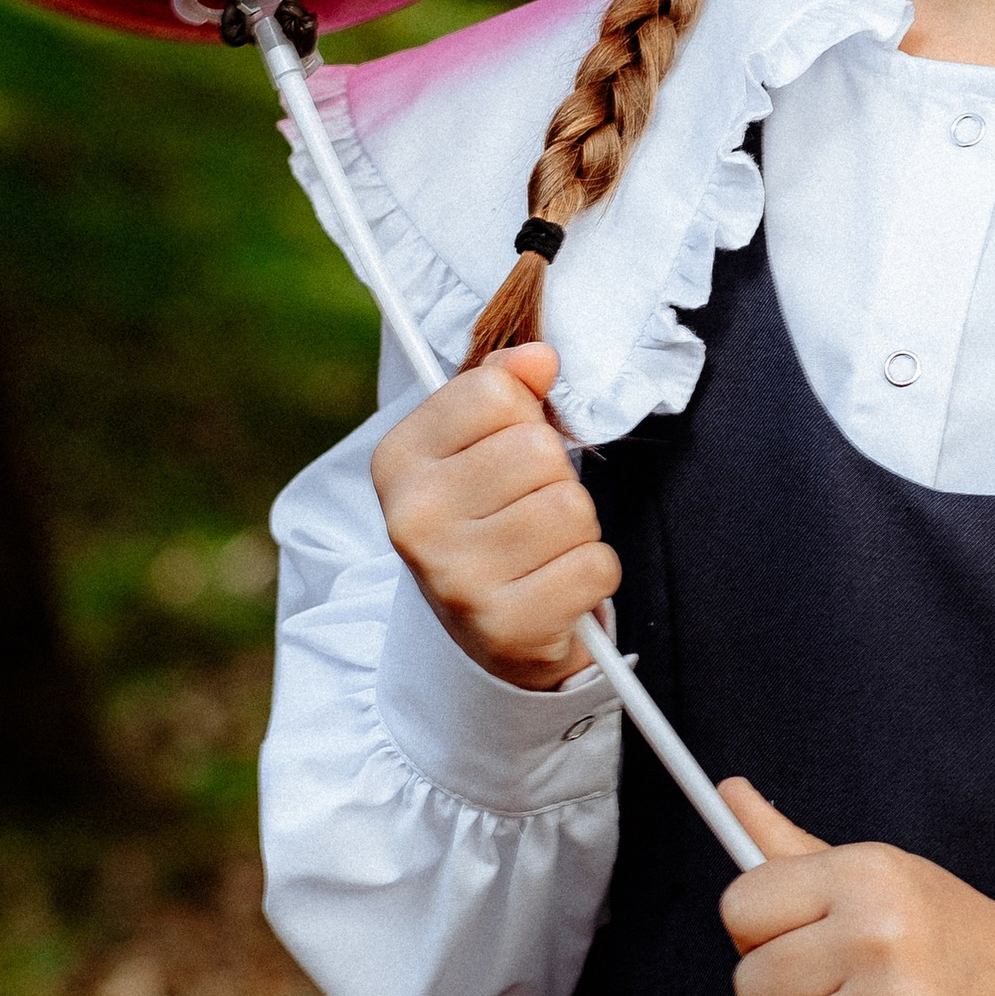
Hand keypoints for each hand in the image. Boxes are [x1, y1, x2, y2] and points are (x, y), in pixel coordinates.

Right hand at [369, 344, 618, 690]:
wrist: (483, 637)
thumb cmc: (487, 521)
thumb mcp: (477, 446)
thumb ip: (504, 387)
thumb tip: (540, 358)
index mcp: (398, 462)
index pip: (493, 390)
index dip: (524, 415)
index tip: (507, 450)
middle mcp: (413, 521)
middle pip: (538, 450)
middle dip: (555, 476)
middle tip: (529, 510)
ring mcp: (456, 579)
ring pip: (571, 508)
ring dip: (577, 528)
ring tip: (543, 549)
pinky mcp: (506, 628)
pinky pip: (596, 566)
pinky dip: (593, 574)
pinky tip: (557, 586)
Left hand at [717, 779, 994, 995]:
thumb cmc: (950, 934)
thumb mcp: (881, 874)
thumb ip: (792, 846)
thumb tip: (728, 794)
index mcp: (864, 872)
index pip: (740, 908)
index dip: (757, 936)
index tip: (795, 942)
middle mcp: (878, 930)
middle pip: (750, 987)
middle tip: (839, 991)